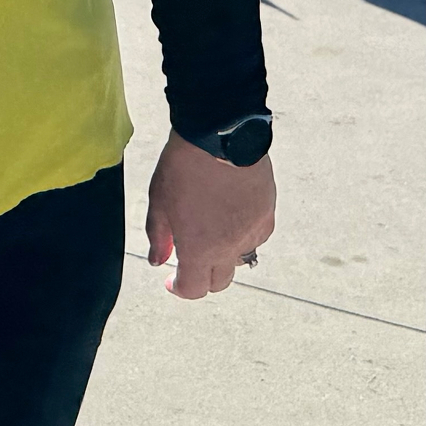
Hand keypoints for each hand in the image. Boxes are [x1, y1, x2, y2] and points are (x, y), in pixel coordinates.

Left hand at [145, 132, 275, 298]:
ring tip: (209, 228)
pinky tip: (230, 214)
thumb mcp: (159, 201)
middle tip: (190, 257)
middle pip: (219, 282)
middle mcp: (231, 248)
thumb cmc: (183, 165)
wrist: (220, 136)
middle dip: (203, 276)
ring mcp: (253, 232)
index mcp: (200, 249)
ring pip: (240, 258)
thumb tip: (158, 260)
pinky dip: (243, 234)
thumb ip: (158, 236)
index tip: (172, 280)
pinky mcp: (268, 215)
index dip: (180, 288)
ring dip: (224, 254)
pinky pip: (257, 237)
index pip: (194, 289)